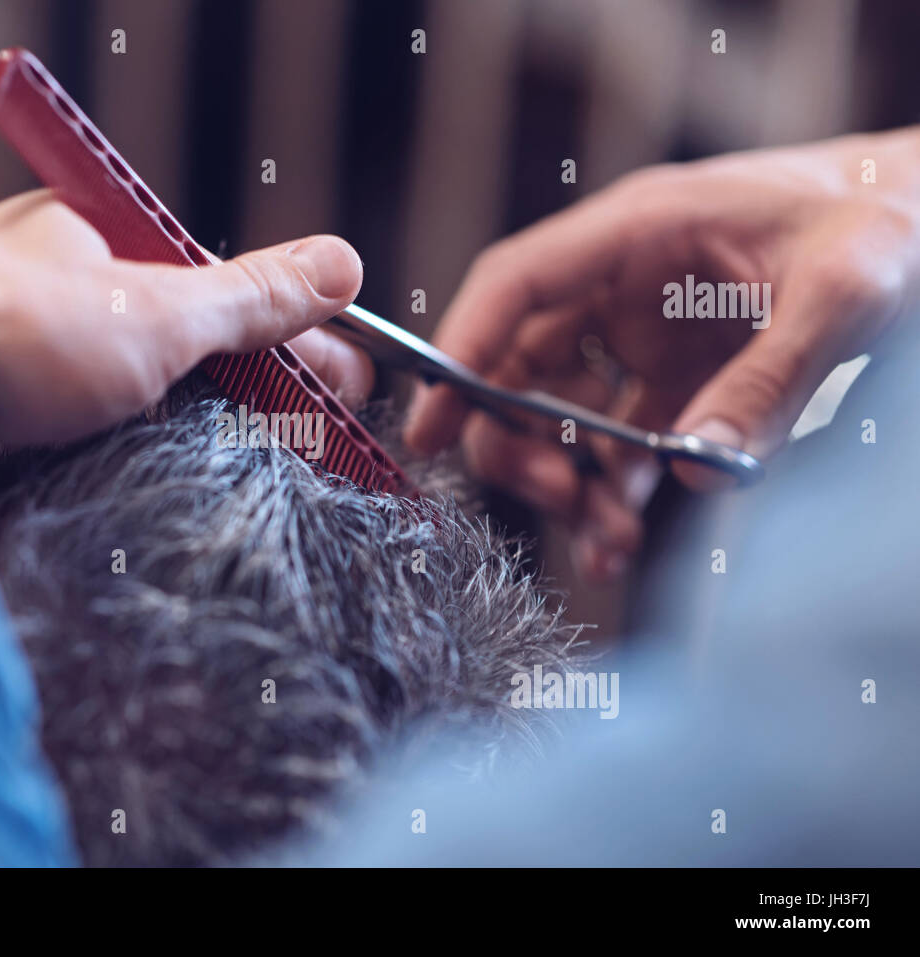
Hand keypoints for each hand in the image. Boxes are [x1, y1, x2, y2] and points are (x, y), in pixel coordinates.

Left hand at [0, 190, 366, 442]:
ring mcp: (3, 357)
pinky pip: (67, 440)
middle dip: (249, 393)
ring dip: (187, 433)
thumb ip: (251, 296)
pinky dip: (117, 461)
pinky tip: (147, 491)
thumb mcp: (158, 310)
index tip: (346, 389)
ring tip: (252, 478)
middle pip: (172, 346)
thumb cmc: (12, 326)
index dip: (291, 341)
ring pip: (119, 397)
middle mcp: (42, 291)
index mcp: (87, 242)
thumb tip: (341, 263)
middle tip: (316, 444)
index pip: (217, 291)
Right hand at [405, 129, 919, 582]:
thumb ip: (771, 378)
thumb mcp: (845, 288)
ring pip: (560, 413)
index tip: (429, 422)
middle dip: (517, 439)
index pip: (517, 284)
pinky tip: (619, 538)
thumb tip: (694, 470)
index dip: (461, 349)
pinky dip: (610, 491)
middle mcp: (625, 283)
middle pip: (520, 362)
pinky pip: (618, 441)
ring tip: (609, 539)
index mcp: (641, 232)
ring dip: (567, 480)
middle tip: (559, 497)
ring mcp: (645, 334)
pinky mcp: (675, 377)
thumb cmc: (891, 219)